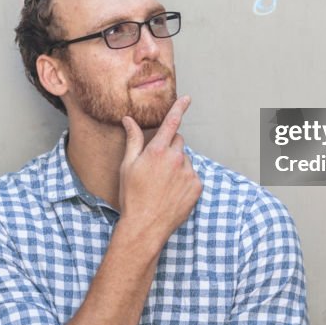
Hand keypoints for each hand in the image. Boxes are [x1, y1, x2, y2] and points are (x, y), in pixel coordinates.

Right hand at [117, 96, 202, 254]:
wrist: (145, 225)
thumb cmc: (132, 195)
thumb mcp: (127, 166)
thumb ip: (133, 140)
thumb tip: (128, 120)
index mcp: (157, 151)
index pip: (171, 123)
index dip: (179, 108)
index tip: (187, 99)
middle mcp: (176, 159)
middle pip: (178, 141)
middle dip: (170, 147)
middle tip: (156, 165)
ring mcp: (188, 173)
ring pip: (185, 160)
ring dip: (177, 165)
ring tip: (163, 184)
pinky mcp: (197, 186)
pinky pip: (192, 175)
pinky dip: (185, 180)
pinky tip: (172, 192)